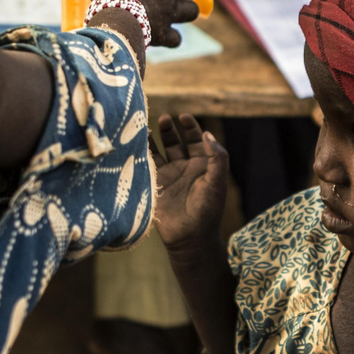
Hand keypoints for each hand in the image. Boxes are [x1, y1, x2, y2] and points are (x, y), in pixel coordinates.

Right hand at [153, 115, 230, 251]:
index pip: (196, 140)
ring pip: (158, 151)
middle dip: (169, 129)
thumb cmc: (208, 210)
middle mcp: (184, 168)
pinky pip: (147, 165)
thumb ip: (217, 157)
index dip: (190, 127)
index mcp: (201, 165)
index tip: (184, 116)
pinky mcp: (154, 185)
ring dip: (152, 139)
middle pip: (175, 142)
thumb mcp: (217, 182)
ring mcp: (168, 176)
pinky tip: (136, 144)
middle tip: (164, 118)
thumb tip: (207, 134)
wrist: (190, 237)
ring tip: (145, 127)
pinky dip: (141, 154)